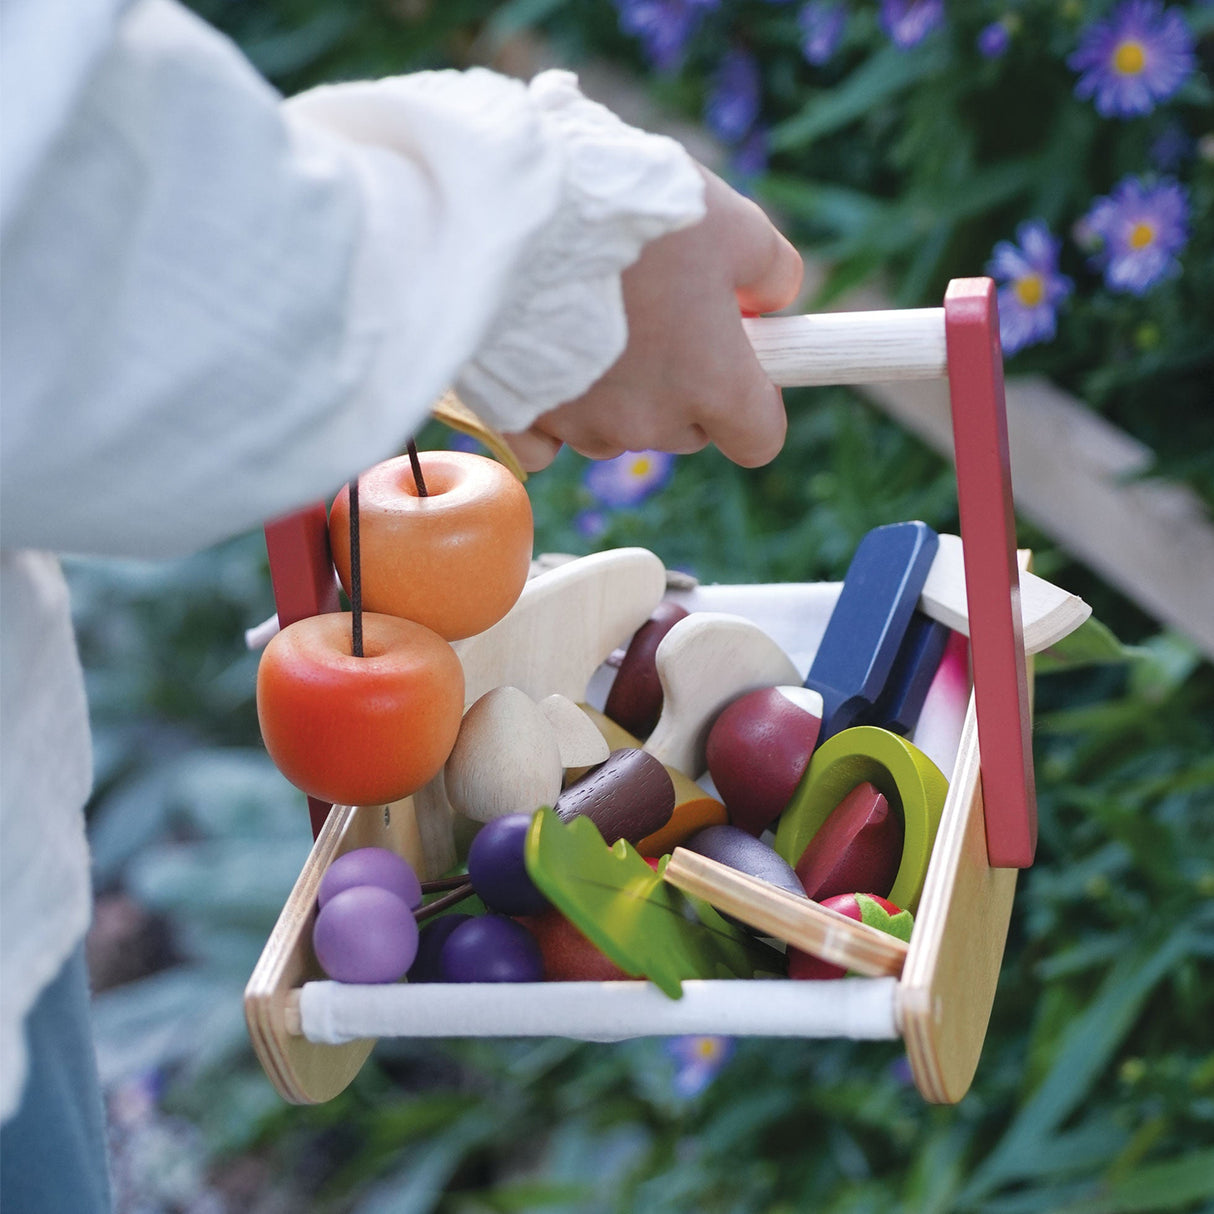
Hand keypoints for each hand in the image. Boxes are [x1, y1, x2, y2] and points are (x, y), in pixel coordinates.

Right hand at [505, 167, 802, 472]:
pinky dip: (550, 405)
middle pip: (682, 430)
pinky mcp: (518, 421)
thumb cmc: (633, 212)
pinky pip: (545, 439)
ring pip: (613, 428)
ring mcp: (580, 427)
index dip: (754, 401)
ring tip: (588, 312)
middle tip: (656, 312)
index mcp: (712, 386)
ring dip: (613, 391)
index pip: (758, 440)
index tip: (739, 360)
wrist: (513, 207)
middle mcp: (649, 423)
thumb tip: (770, 298)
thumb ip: (769, 269)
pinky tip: (541, 352)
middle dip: (679, 385)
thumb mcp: (730, 220)